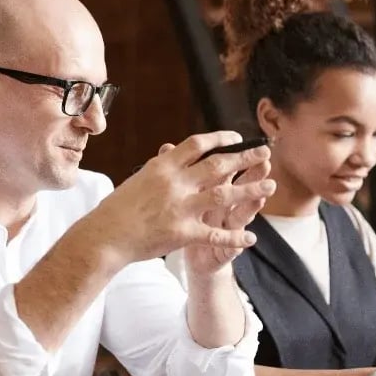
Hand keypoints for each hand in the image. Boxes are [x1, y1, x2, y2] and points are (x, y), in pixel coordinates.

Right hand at [91, 131, 273, 265]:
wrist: (104, 236)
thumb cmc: (116, 209)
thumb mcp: (138, 178)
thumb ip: (161, 167)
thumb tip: (171, 152)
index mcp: (163, 166)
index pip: (198, 144)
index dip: (221, 139)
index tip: (237, 138)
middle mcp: (174, 183)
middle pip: (218, 164)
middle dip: (246, 158)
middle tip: (265, 152)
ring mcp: (180, 208)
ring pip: (224, 196)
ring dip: (251, 190)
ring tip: (271, 186)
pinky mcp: (182, 233)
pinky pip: (215, 235)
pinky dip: (235, 237)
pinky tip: (251, 238)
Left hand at [178, 141, 274, 276]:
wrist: (191, 259)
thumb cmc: (184, 222)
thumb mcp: (181, 197)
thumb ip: (179, 175)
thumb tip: (166, 148)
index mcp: (211, 191)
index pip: (224, 170)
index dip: (231, 156)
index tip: (240, 140)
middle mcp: (223, 207)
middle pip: (239, 186)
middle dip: (251, 174)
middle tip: (264, 162)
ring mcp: (225, 228)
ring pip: (241, 213)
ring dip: (252, 204)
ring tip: (264, 195)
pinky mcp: (223, 249)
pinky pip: (231, 245)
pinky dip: (238, 242)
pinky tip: (248, 239)